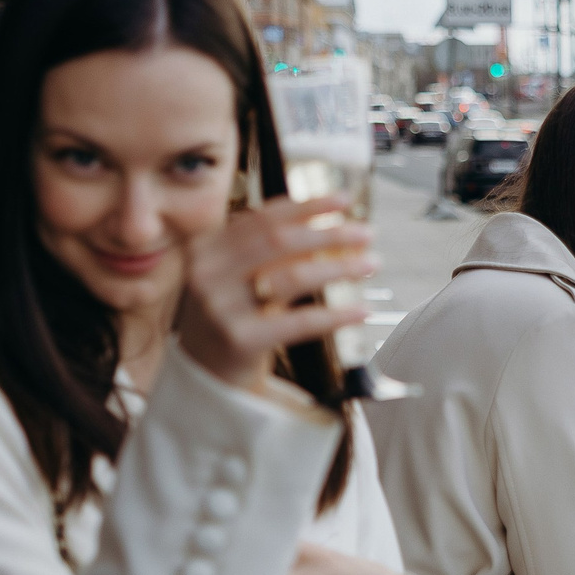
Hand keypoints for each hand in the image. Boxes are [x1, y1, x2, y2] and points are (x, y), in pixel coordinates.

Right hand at [177, 194, 375, 391]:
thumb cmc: (229, 317)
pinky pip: (299, 322)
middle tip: (367, 232)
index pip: (263, 218)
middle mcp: (208, 273)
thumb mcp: (236, 275)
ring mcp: (221, 307)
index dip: (307, 206)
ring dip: (339, 267)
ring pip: (293, 276)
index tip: (344, 200)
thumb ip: (269, 251)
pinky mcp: (240, 340)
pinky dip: (335, 314)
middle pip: (280, 241)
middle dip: (330, 233)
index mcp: (206, 248)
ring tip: (370, 263)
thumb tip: (327, 226)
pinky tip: (361, 310)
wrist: (204, 374)